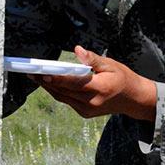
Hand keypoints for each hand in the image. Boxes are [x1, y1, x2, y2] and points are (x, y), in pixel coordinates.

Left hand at [31, 46, 156, 121]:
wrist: (133, 100)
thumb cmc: (123, 78)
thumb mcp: (111, 64)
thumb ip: (93, 59)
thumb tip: (78, 50)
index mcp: (100, 88)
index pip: (73, 83)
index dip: (56, 78)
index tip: (42, 73)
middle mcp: (92, 102)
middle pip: (64, 91)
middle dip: (46, 82)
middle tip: (31, 72)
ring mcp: (87, 110)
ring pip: (62, 97)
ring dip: (48, 87)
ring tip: (34, 76)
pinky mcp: (85, 113)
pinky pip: (67, 101)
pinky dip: (57, 92)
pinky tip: (48, 83)